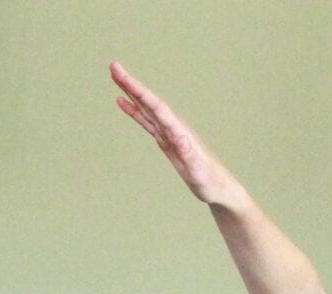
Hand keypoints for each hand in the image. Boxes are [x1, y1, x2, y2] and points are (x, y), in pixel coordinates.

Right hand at [111, 61, 242, 205]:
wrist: (217, 187)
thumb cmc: (209, 181)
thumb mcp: (198, 171)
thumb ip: (189, 154)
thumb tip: (179, 138)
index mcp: (179, 131)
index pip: (156, 106)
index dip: (139, 92)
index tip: (124, 77)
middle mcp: (173, 127)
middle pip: (149, 101)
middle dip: (131, 85)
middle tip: (114, 67)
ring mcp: (168, 132)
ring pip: (146, 108)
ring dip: (131, 93)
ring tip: (116, 78)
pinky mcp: (165, 140)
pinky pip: (146, 121)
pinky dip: (134, 111)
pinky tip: (123, 103)